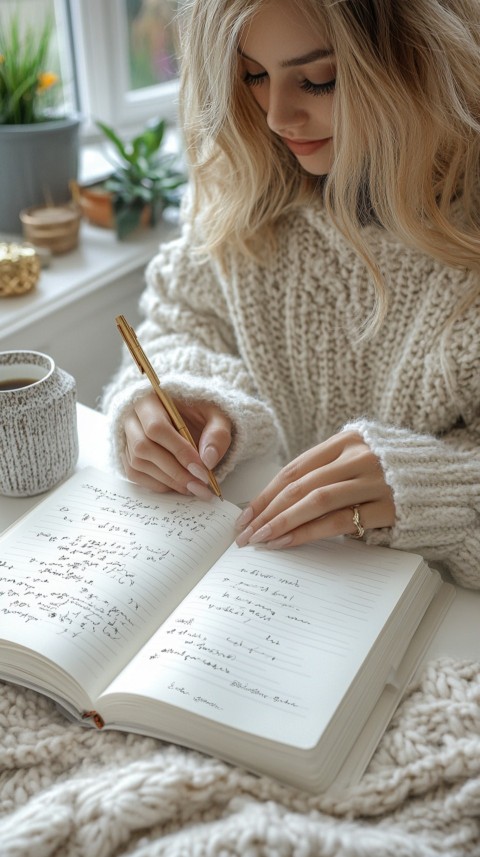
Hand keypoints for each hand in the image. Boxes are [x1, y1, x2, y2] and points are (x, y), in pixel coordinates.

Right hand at [122, 391, 231, 497]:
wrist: (189, 416)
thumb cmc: (201, 413)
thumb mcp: (217, 415)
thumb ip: (217, 433)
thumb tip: (208, 460)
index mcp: (152, 399)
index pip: (157, 427)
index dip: (179, 451)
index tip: (201, 469)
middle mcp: (132, 417)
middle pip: (143, 447)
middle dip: (175, 471)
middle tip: (199, 484)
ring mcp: (126, 436)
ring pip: (138, 463)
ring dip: (168, 480)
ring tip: (194, 486)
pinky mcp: (127, 454)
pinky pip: (135, 474)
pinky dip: (158, 484)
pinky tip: (179, 485)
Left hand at [235, 430, 394, 547]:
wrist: (445, 483)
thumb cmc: (393, 474)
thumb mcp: (360, 459)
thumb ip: (328, 471)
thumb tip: (278, 502)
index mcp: (347, 440)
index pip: (295, 468)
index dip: (266, 492)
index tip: (245, 514)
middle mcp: (358, 456)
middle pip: (299, 484)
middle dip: (266, 510)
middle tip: (245, 533)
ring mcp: (373, 480)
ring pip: (314, 501)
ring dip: (281, 522)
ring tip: (260, 540)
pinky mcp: (385, 506)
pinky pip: (337, 520)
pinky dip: (307, 532)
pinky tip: (287, 542)